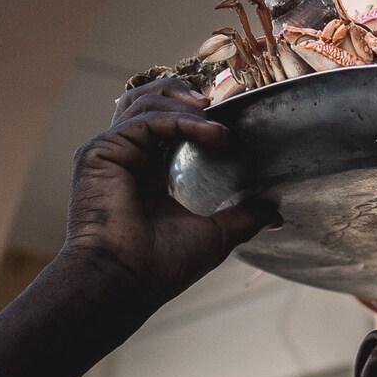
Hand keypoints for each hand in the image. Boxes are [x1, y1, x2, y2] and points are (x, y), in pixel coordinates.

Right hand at [61, 78, 279, 310]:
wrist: (125, 281)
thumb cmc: (162, 266)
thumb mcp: (215, 235)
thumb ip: (242, 217)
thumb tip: (275, 213)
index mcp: (147, 172)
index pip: (166, 123)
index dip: (194, 113)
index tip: (229, 119)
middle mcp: (127, 156)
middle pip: (149, 101)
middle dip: (185, 96)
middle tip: (220, 104)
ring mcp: (110, 151)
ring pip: (143, 102)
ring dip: (184, 103)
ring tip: (216, 118)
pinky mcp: (102, 151)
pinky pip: (145, 121)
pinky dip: (181, 121)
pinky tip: (212, 133)